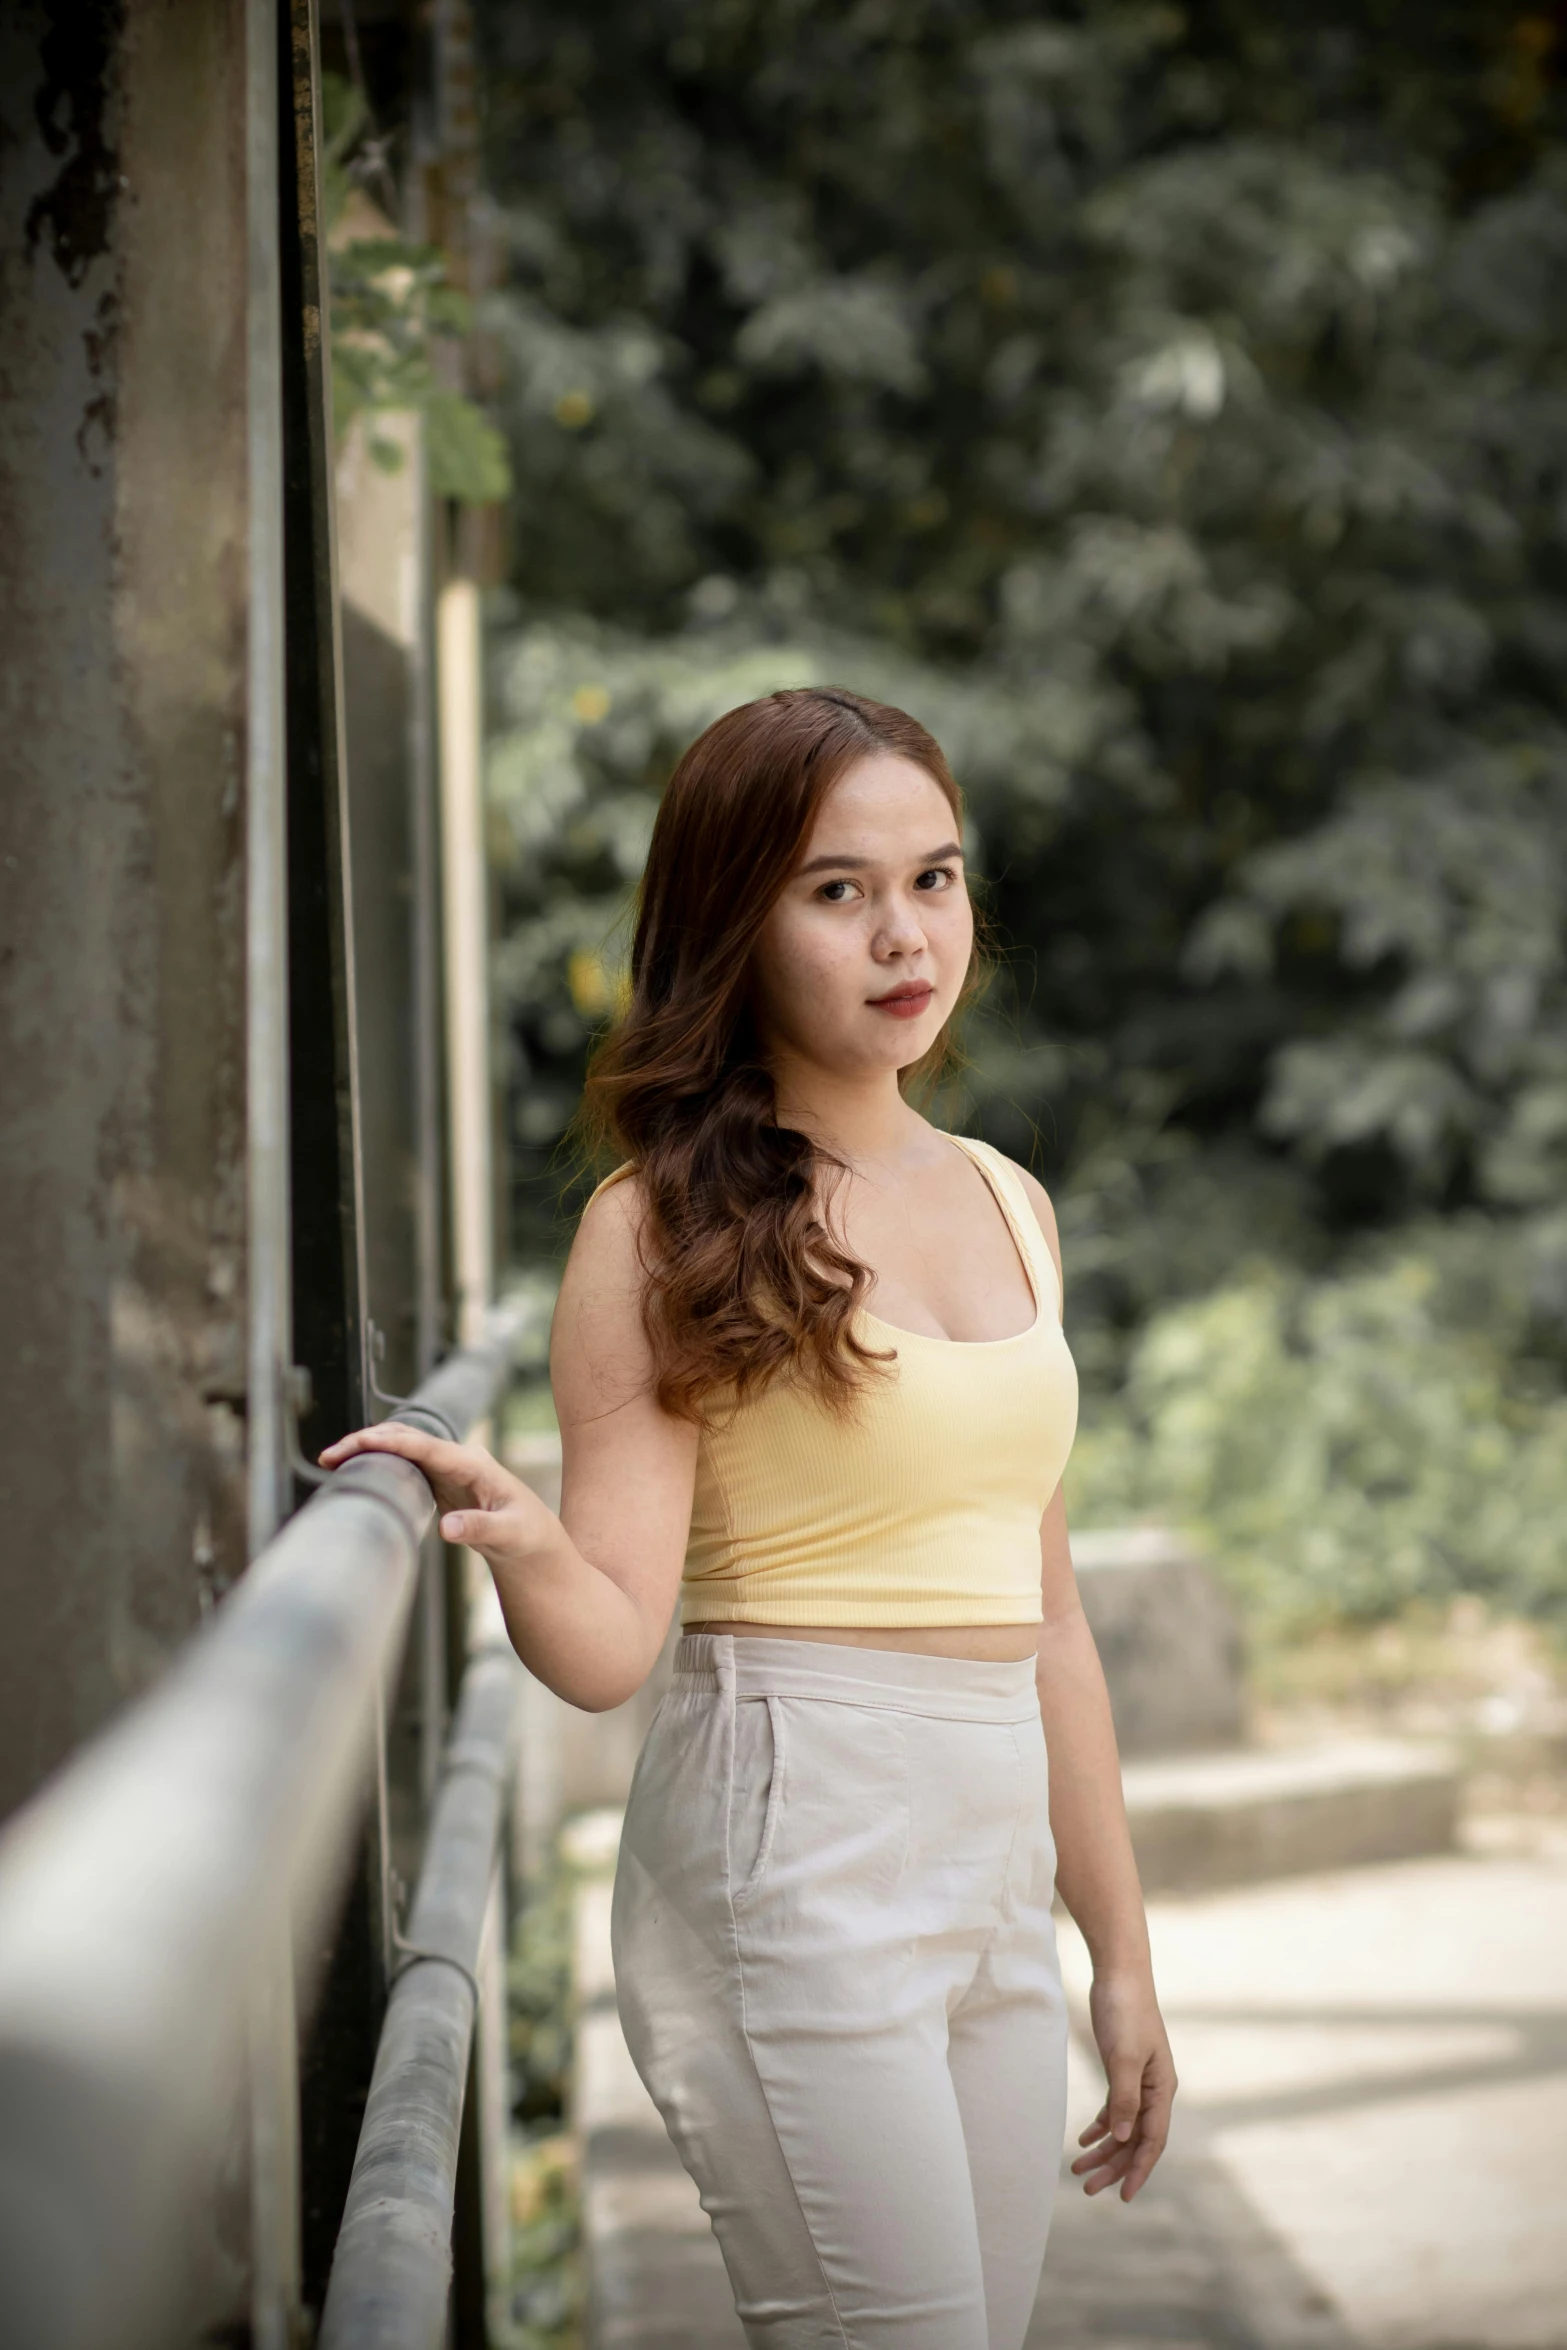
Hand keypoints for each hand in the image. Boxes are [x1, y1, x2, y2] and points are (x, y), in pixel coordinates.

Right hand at [317, 1422, 553, 1568]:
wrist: (531, 1537)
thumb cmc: (526, 1534)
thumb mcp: (510, 1533)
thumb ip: (480, 1528)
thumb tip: (447, 1528)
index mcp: (473, 1464)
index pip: (426, 1446)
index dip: (392, 1442)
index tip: (360, 1443)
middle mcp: (457, 1458)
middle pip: (407, 1439)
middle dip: (368, 1441)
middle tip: (330, 1456)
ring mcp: (447, 1467)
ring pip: (401, 1448)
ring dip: (367, 1449)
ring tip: (331, 1460)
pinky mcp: (438, 1480)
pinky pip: (403, 1463)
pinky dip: (377, 1462)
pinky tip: (354, 1470)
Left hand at [1071, 1968, 1176, 2201]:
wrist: (1120, 1973)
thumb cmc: (1126, 2011)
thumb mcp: (1124, 2056)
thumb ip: (1124, 2098)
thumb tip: (1122, 2138)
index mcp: (1161, 2089)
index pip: (1153, 2140)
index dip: (1138, 2169)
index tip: (1123, 2196)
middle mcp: (1154, 2090)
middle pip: (1136, 2139)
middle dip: (1114, 2166)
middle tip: (1088, 2189)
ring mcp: (1139, 2080)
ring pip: (1123, 2127)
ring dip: (1103, 2150)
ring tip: (1078, 2171)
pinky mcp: (1122, 2069)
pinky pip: (1114, 2109)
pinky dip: (1100, 2125)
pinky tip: (1083, 2140)